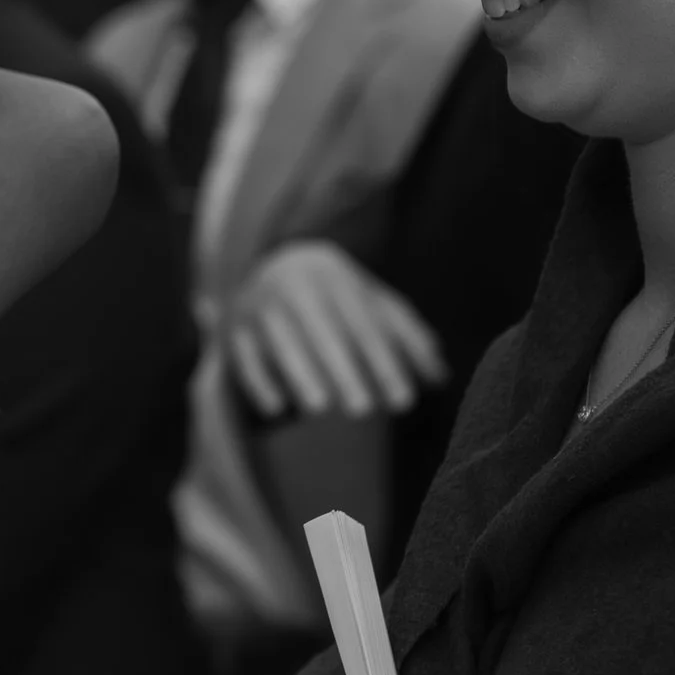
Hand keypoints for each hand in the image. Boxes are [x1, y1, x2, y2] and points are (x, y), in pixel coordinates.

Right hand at [226, 241, 446, 417]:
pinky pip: (245, 355)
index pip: (364, 325)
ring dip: (299, 373)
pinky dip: (258, 380)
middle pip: (321, 330)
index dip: (384, 364)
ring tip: (320, 407)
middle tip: (363, 410)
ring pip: (281, 340)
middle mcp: (294, 285)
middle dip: (342, 370)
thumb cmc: (339, 297)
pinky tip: (276, 408)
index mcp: (335, 276)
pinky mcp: (234, 327)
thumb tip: (439, 377)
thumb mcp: (374, 305)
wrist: (274, 265)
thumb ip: (408, 338)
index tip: (402, 403)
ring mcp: (260, 304)